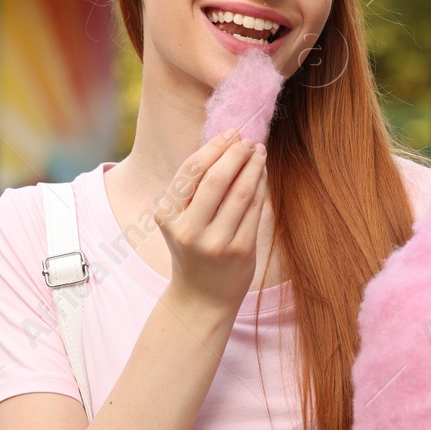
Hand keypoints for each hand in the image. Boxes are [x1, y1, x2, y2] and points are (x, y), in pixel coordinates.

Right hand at [156, 130, 267, 311]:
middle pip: (216, 179)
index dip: (214, 147)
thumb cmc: (192, 249)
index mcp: (167, 216)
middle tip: (248, 140)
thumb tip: (225, 143)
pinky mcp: (240, 252)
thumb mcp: (180, 220)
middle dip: (235, 154)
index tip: (231, 133)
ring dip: (253, 167)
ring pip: (240, 193)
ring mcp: (215, 243)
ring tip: (259, 152)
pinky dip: (261, 188)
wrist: (202, 297)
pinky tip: (263, 175)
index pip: (191, 171)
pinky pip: (255, 211)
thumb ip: (194, 189)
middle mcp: (188, 230)